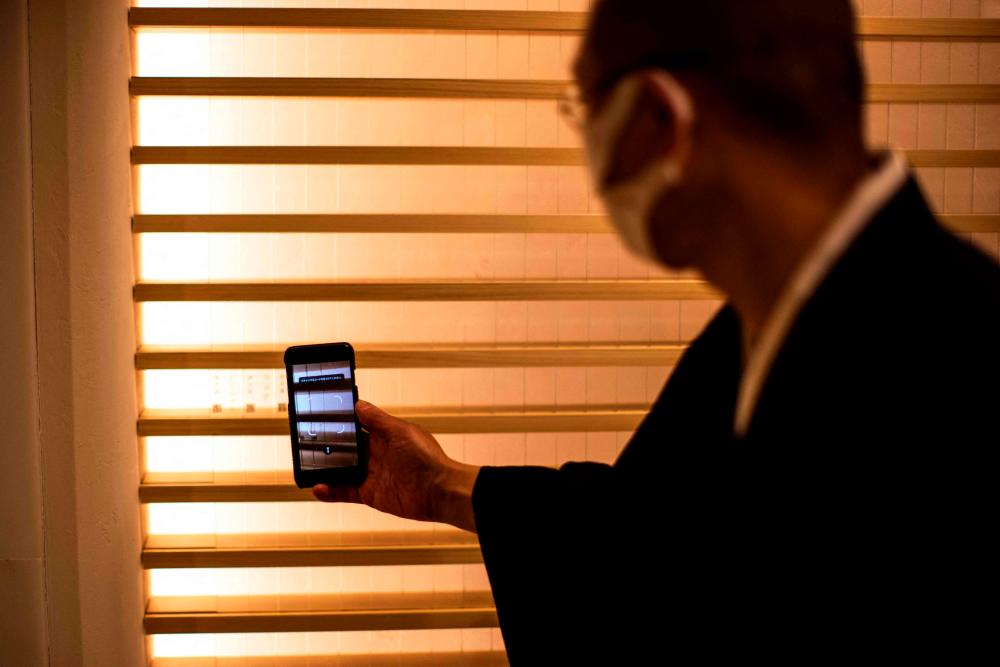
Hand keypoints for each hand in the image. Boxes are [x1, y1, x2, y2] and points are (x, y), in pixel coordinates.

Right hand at [312, 399, 480, 532]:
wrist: (438, 490)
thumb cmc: (425, 457)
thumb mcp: (399, 431)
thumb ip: (377, 420)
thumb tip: (359, 404)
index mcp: (384, 436)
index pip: (357, 426)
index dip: (341, 422)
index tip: (322, 416)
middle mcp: (376, 454)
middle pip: (346, 449)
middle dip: (328, 446)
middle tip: (306, 442)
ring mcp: (372, 475)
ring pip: (342, 470)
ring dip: (325, 469)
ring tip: (306, 465)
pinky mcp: (370, 494)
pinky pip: (345, 492)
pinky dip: (331, 491)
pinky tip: (318, 487)